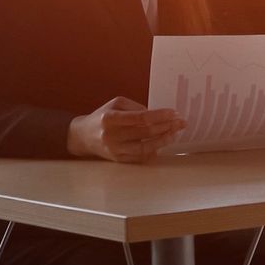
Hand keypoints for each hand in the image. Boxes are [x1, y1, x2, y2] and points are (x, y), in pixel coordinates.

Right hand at [66, 97, 184, 162]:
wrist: (83, 136)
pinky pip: (141, 157)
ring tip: (175, 133)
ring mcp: (115, 150)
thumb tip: (157, 115)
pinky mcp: (119, 160)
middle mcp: (112, 135)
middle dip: (167, 127)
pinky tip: (163, 143)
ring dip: (163, 140)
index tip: (174, 112)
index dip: (159, 116)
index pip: (140, 118)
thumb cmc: (103, 117)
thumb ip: (136, 107)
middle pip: (145, 132)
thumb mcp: (116, 104)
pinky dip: (154, 150)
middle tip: (181, 122)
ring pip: (145, 147)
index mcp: (110, 118)